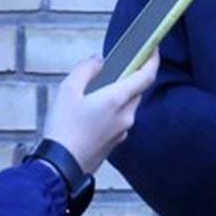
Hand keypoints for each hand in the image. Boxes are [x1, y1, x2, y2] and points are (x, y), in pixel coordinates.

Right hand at [42, 51, 159, 174]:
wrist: (61, 167)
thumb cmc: (63, 129)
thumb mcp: (67, 91)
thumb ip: (86, 70)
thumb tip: (99, 61)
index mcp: (117, 99)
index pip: (146, 76)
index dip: (153, 60)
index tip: (153, 48)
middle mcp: (126, 115)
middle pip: (137, 90)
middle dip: (131, 76)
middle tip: (117, 66)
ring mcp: (123, 131)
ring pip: (128, 105)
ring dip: (119, 94)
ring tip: (97, 90)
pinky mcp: (116, 142)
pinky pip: (120, 119)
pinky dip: (113, 109)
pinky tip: (93, 111)